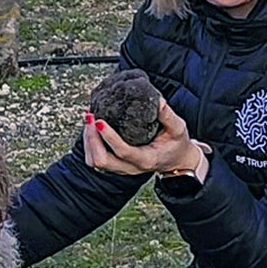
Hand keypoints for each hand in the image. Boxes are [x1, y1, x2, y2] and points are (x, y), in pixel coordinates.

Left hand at [84, 98, 200, 174]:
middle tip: (91, 117)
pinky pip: (95, 160)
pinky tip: (91, 128)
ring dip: (88, 141)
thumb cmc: (176, 144)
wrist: (177, 161)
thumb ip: (167, 115)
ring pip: (94, 162)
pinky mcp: (115, 166)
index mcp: (146, 159)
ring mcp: (121, 168)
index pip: (122, 151)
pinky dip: (89, 144)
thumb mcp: (178, 128)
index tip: (100, 120)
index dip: (109, 137)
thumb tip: (157, 99)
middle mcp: (130, 167)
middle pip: (101, 160)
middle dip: (92, 139)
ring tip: (89, 120)